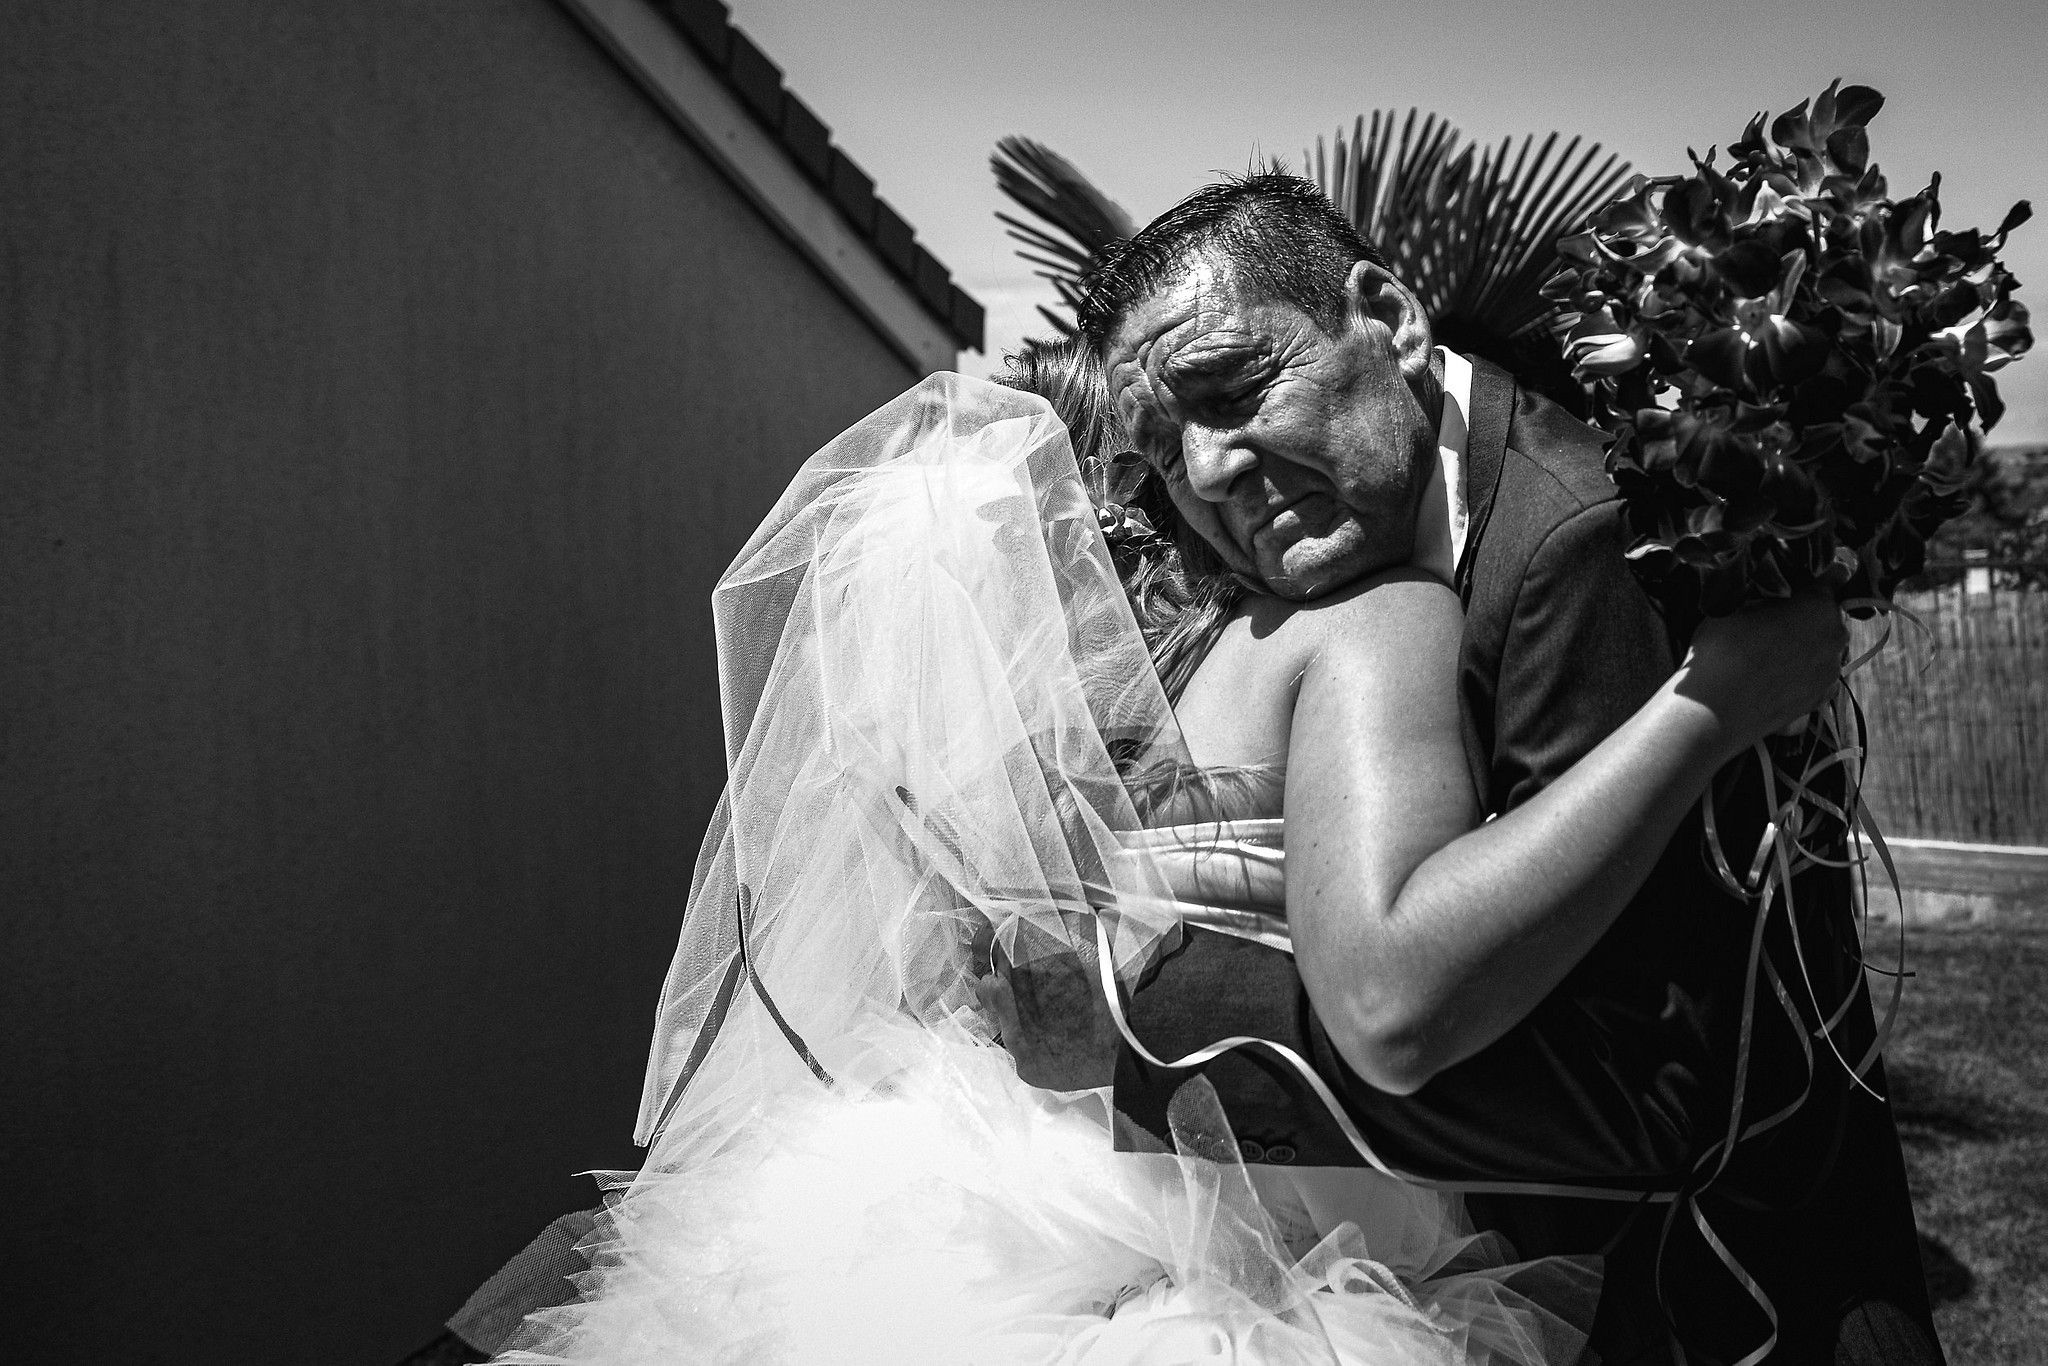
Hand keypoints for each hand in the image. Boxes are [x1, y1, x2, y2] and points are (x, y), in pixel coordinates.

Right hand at [1676, 587, 1846, 760]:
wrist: (1715, 710)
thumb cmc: (1722, 650)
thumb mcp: (1736, 605)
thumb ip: (1765, 596)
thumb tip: (1772, 595)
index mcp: (1818, 604)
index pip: (1834, 575)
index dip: (1822, 573)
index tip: (1811, 575)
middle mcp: (1835, 635)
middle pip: (1827, 614)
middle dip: (1808, 614)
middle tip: (1775, 618)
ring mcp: (1830, 670)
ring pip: (1823, 646)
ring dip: (1805, 645)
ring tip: (1770, 653)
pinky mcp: (1820, 698)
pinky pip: (1818, 675)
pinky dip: (1803, 672)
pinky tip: (1775, 675)